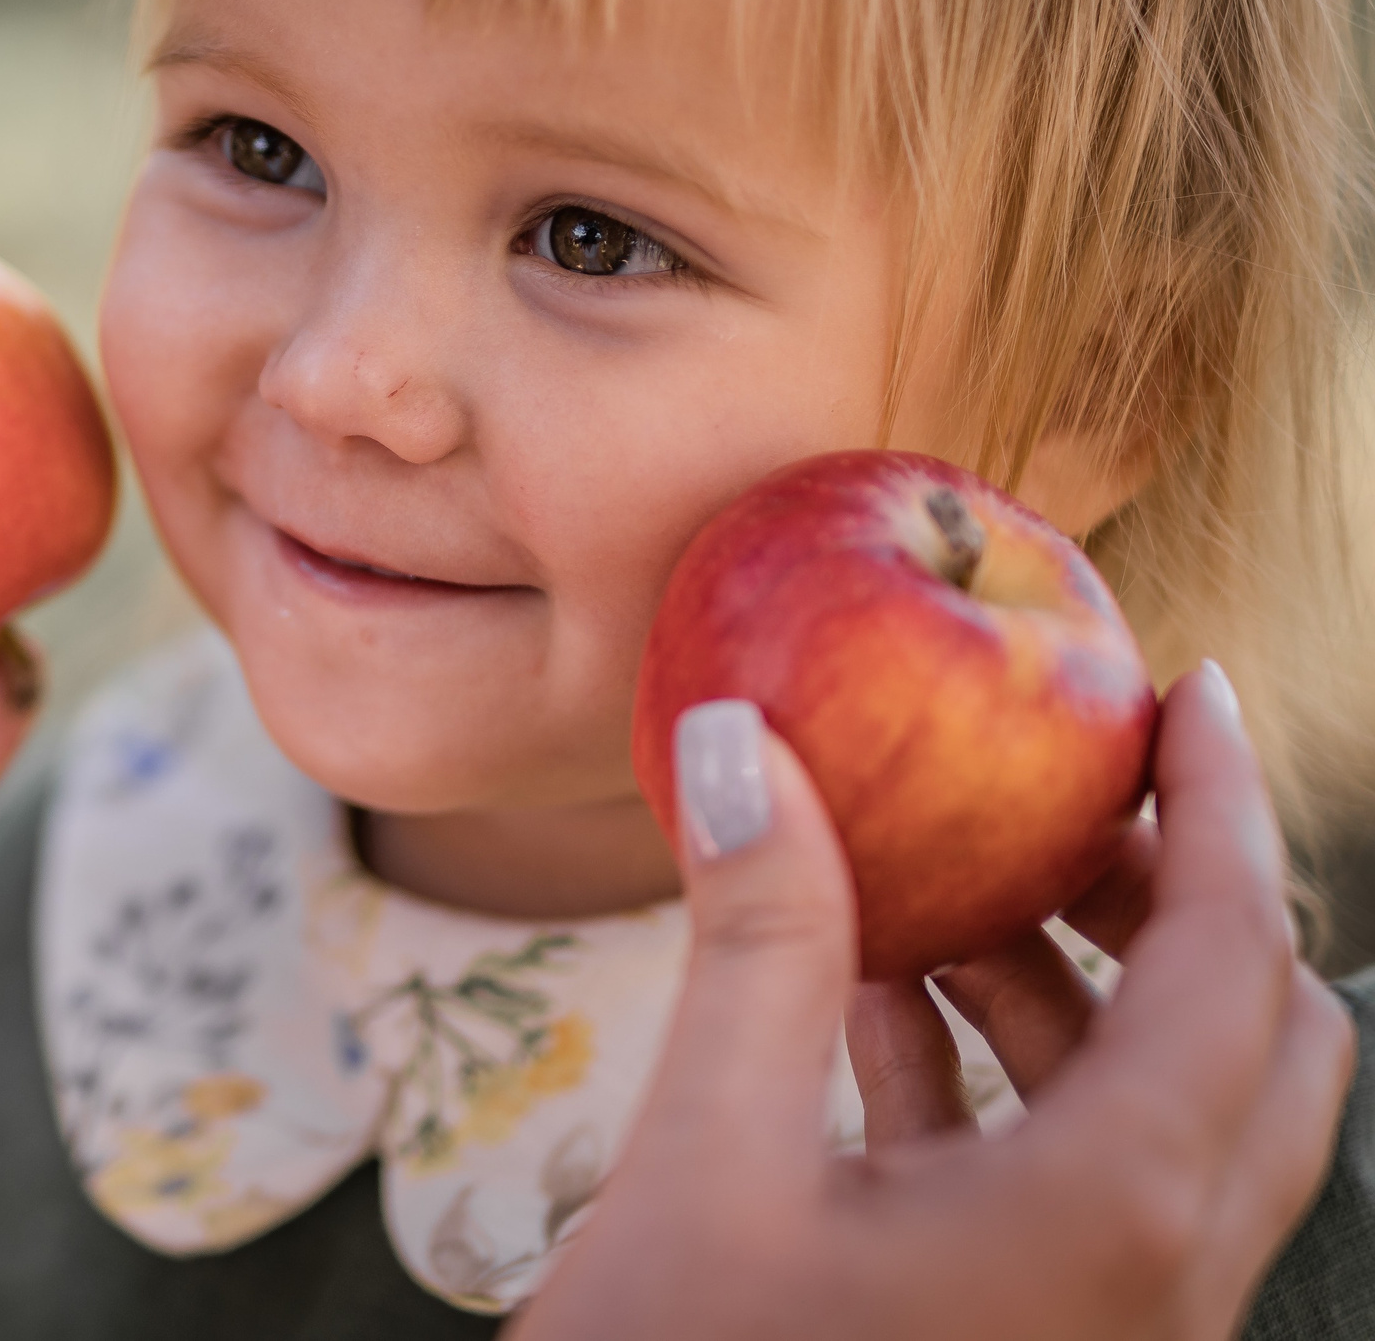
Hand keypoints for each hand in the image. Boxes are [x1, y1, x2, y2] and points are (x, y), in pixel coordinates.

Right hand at [512, 664, 1354, 1340]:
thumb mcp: (709, 1157)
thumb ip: (759, 940)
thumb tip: (747, 743)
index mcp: (1112, 1213)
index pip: (1239, 959)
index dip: (1220, 807)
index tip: (1186, 688)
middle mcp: (1159, 1275)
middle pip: (1256, 1038)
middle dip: (1177, 895)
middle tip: (1069, 791)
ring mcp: (1116, 1327)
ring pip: (1174, 1116)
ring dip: (1083, 987)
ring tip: (950, 887)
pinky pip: (1087, 1188)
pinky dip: (1017, 1079)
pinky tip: (883, 1010)